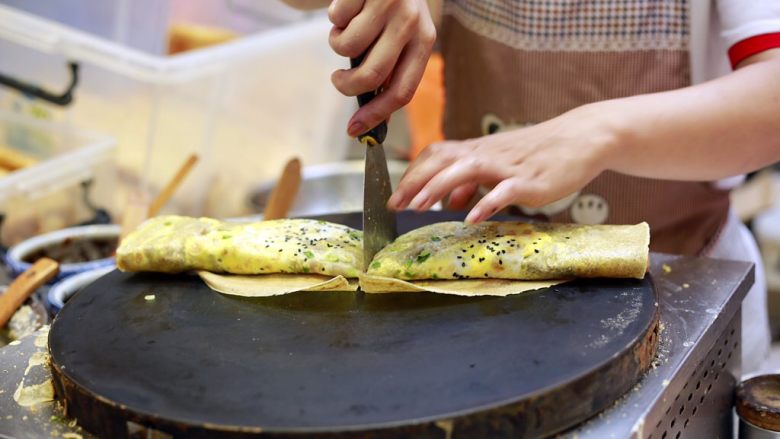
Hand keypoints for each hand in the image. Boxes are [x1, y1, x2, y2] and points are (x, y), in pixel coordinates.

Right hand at [328, 0, 435, 135]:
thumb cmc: (392, 10)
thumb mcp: (402, 37)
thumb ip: (390, 71)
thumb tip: (372, 119)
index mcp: (424, 42)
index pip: (402, 90)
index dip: (376, 114)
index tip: (354, 128)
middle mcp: (411, 23)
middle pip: (371, 74)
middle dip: (346, 85)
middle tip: (338, 80)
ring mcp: (388, 3)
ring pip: (347, 45)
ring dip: (337, 43)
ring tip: (346, 30)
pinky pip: (336, 18)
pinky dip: (334, 18)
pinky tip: (348, 7)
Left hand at [388, 105, 617, 222]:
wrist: (580, 137)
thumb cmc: (537, 153)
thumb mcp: (499, 167)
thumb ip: (472, 184)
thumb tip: (449, 203)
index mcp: (477, 150)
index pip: (435, 154)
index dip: (412, 173)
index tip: (394, 195)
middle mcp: (487, 154)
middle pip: (442, 159)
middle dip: (415, 181)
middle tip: (395, 203)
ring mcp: (507, 166)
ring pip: (466, 169)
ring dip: (439, 186)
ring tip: (419, 206)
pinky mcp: (530, 180)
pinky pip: (504, 190)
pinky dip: (487, 203)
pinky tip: (473, 218)